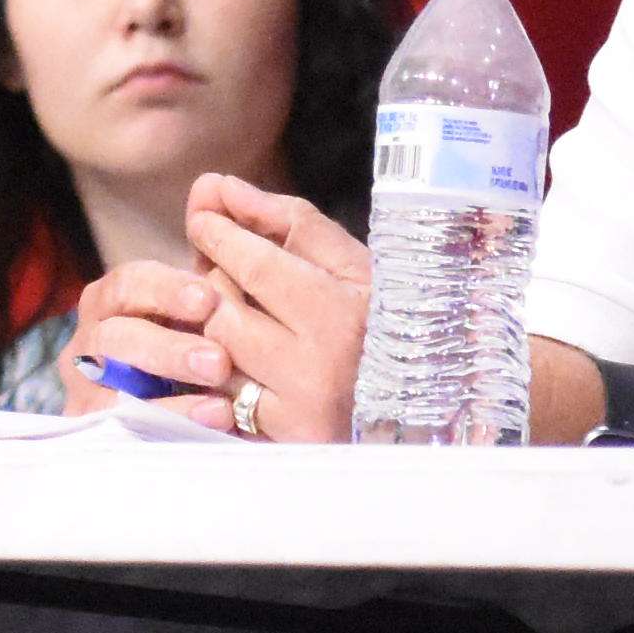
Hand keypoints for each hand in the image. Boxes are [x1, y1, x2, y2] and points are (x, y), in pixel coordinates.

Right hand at [66, 259, 238, 412]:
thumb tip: (241, 285)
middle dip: (169, 347)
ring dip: (167, 400)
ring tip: (221, 404)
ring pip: (114, 383)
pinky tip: (212, 421)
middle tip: (219, 362)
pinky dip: (170, 420)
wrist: (151, 416)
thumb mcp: (191, 323)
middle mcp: (89, 338)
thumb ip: (209, 307)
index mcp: (110, 301)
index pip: (129, 284)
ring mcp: (83, 384)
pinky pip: (123, 422)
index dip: (167, 288)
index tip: (209, 299)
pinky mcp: (90, 423)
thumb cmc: (185, 352)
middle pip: (116, 334)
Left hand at [180, 172, 373, 442]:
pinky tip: (241, 356)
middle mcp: (316, 372)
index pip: (255, 267)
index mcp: (343, 318)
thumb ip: (290, 222)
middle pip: (223, 311)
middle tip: (228, 267)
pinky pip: (221, 398)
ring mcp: (294, 415)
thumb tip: (219, 187)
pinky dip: (219, 371)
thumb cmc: (393, 322)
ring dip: (212, 326)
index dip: (219, 235)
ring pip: (215, 355)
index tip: (204, 216)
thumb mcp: (358, 265)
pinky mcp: (278, 444)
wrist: (429, 410)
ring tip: (241, 310)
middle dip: (214, 280)